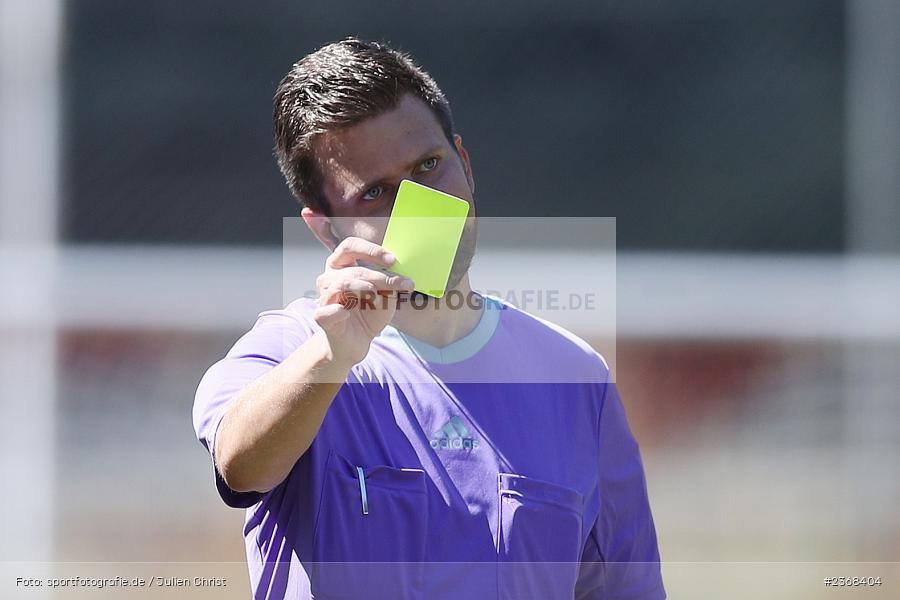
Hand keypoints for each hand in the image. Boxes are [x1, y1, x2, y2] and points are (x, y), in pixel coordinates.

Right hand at [314, 237, 413, 364]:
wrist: (357, 342)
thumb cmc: (369, 314)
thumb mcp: (386, 296)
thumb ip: (392, 285)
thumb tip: (406, 280)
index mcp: (342, 265)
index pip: (351, 246)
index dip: (371, 250)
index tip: (392, 260)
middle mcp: (330, 277)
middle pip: (353, 269)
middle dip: (378, 276)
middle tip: (399, 284)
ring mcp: (324, 297)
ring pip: (341, 284)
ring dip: (362, 288)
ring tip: (376, 295)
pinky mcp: (322, 317)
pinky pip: (326, 311)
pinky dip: (337, 311)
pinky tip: (347, 313)